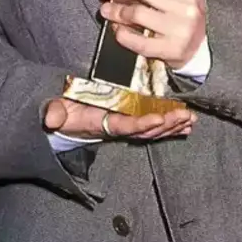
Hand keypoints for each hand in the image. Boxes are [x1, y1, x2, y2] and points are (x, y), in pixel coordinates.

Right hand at [43, 97, 193, 142]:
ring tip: (190, 120)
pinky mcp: (131, 124)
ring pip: (153, 130)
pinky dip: (170, 126)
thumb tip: (51, 118)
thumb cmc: (63, 113)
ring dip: (172, 126)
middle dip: (166, 124)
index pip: (124, 126)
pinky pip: (153, 127)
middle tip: (184, 116)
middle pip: (145, 130)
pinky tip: (186, 125)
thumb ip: (54, 113)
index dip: (141, 124)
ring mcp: (125, 128)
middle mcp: (117, 129)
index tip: (158, 118)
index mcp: (101, 124)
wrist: (65, 123)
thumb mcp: (55, 111)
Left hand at [100, 0, 205, 66]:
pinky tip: (117, 29)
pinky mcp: (169, 49)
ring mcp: (178, 29)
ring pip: (136, 13)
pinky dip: (122, 33)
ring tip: (106, 10)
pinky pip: (137, 40)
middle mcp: (185, 6)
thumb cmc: (183, 19)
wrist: (199, 49)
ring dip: (115, 11)